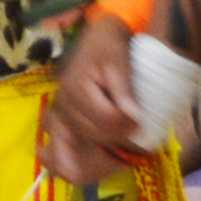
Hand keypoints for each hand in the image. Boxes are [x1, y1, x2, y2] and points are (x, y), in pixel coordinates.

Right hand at [42, 15, 144, 185]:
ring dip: (99, 144)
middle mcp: (63, 103)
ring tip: (118, 138)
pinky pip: (59, 143)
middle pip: (93, 134)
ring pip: (79, 140)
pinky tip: (72, 164)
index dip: (127, 126)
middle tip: (134, 129)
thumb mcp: (120, 63)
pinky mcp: (60, 115)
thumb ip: (124, 91)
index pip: (105, 121)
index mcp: (76, 89)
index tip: (140, 122)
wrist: (98, 36)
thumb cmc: (110, 47)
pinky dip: (65, 156)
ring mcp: (59, 110)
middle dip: (116, 136)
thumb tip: (133, 119)